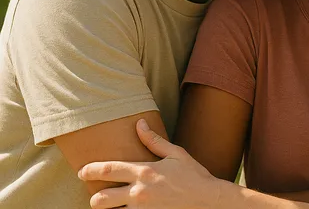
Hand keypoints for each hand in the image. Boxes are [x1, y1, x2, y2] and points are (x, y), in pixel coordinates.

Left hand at [79, 119, 221, 208]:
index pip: (108, 170)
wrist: (209, 201)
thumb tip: (139, 124)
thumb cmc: (194, 176)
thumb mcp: (177, 154)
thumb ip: (154, 141)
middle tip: (97, 197)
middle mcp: (139, 193)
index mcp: (145, 172)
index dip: (90, 170)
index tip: (82, 171)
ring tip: (113, 207)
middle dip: (94, 199)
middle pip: (100, 199)